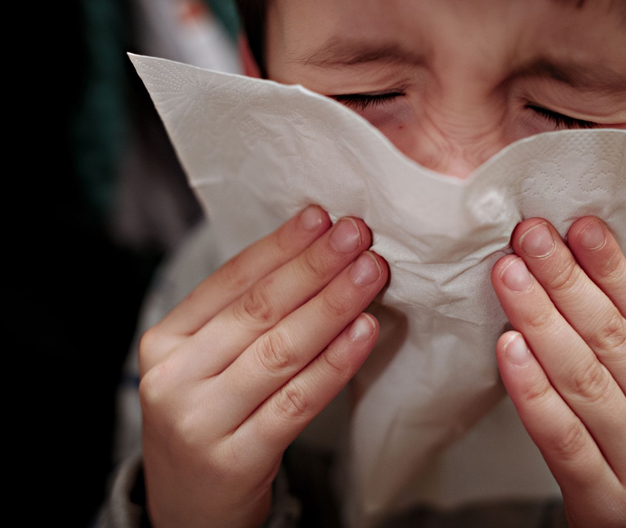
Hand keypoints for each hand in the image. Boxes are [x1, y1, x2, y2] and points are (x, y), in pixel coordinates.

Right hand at [138, 206, 387, 527]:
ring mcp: (201, 420)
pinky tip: (365, 332)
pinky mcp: (236, 459)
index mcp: (165, 341)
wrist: (187, 508)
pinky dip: (335, 363)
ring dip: (332, 305)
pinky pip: (297, 401)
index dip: (279, 247)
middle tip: (356, 235)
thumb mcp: (204, 364)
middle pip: (257, 310)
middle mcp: (175, 377)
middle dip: (313, 267)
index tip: (321, 218)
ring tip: (369, 273)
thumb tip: (312, 256)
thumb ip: (242, 318)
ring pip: (280, 350)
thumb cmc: (208, 419)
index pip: (228, 281)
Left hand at [492, 217, 625, 527]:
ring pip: (584, 379)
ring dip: (541, 319)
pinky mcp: (608, 502)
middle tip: (527, 234)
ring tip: (509, 274)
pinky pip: (562, 436)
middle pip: (611, 337)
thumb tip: (577, 270)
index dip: (609, 265)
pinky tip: (508, 347)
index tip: (575, 224)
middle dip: (564, 279)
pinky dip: (532, 390)